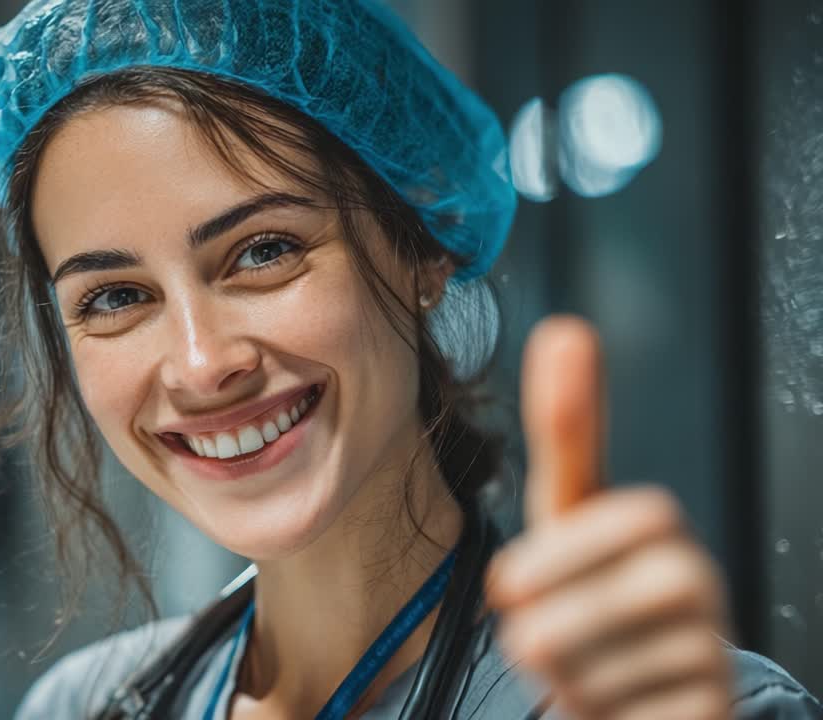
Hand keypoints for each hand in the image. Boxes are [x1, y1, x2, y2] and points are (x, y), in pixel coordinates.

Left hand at [486, 316, 734, 719]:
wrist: (631, 685)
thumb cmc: (587, 586)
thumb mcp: (566, 509)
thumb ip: (567, 429)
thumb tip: (566, 329)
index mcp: (658, 528)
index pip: (616, 525)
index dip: (554, 556)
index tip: (508, 583)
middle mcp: (698, 582)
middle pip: (606, 604)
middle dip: (550, 623)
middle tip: (533, 633)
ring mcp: (712, 650)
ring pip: (609, 669)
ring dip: (566, 672)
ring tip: (567, 666)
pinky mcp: (713, 711)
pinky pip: (638, 714)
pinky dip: (601, 713)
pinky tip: (606, 703)